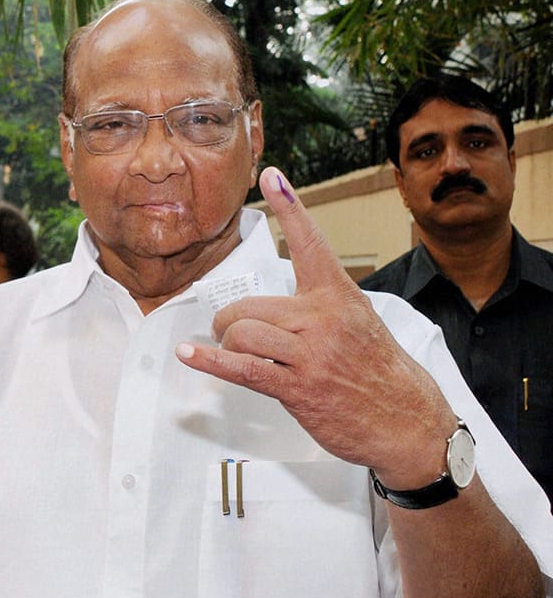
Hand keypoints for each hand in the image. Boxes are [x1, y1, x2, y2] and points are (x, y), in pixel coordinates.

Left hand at [176, 167, 453, 487]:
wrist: (406, 421)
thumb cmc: (379, 370)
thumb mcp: (359, 322)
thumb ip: (320, 305)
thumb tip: (279, 301)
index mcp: (340, 296)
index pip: (311, 242)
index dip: (289, 206)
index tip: (271, 176)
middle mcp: (324, 318)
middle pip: (251, 305)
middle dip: (230, 319)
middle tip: (228, 330)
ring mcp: (311, 354)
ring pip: (242, 332)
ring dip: (224, 341)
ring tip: (226, 346)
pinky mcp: (297, 387)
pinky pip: (242, 368)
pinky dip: (210, 361)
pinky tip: (190, 354)